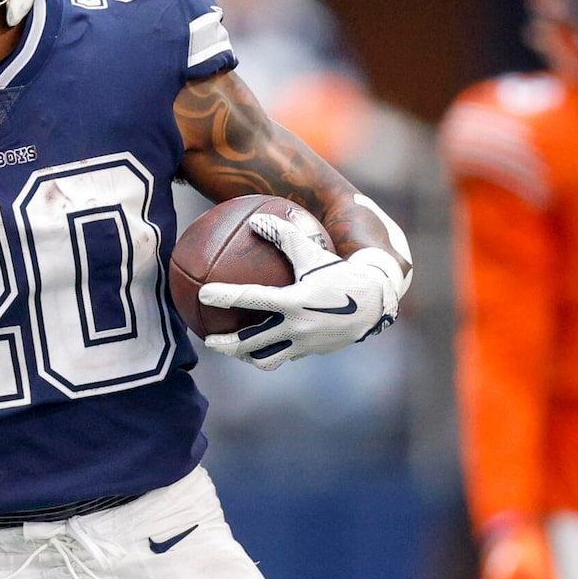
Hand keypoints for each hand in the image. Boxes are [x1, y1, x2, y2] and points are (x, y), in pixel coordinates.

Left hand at [198, 213, 406, 366]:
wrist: (375, 303)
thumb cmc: (340, 273)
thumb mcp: (312, 251)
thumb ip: (284, 235)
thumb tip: (256, 220)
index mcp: (294, 301)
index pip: (251, 299)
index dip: (224, 296)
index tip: (203, 294)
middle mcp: (297, 326)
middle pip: (252, 342)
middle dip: (226, 344)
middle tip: (208, 341)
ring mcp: (304, 344)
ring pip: (267, 358)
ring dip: (247, 356)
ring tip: (234, 351)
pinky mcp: (312, 352)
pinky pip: (286, 355)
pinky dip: (272, 353)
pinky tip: (263, 347)